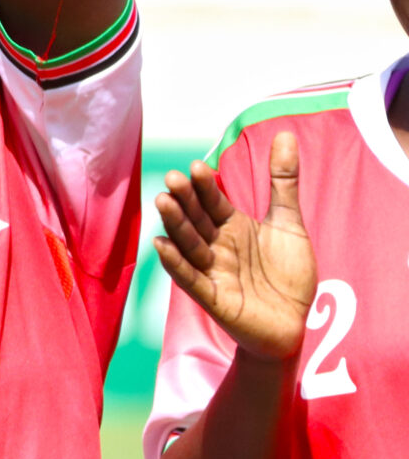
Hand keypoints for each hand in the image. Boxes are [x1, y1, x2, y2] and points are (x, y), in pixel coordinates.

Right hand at [155, 133, 317, 360]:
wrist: (295, 324)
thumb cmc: (288, 276)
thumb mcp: (289, 223)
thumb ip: (283, 181)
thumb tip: (286, 134)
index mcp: (231, 227)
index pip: (212, 202)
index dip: (204, 187)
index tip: (195, 167)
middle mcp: (216, 246)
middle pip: (196, 220)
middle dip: (184, 201)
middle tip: (172, 179)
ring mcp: (212, 271)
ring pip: (189, 245)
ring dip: (176, 226)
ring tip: (163, 203)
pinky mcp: (212, 298)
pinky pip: (191, 279)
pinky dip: (176, 263)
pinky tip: (162, 246)